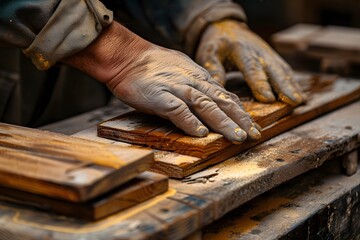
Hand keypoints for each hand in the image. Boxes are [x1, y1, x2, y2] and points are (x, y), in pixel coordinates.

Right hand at [63, 22, 260, 142]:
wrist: (127, 58)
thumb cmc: (153, 67)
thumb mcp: (182, 71)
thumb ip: (197, 84)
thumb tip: (211, 98)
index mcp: (199, 78)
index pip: (225, 96)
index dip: (240, 112)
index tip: (252, 125)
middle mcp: (193, 83)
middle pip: (222, 101)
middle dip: (240, 119)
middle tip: (255, 135)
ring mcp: (177, 89)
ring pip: (206, 106)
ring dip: (223, 122)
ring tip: (237, 137)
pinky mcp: (161, 97)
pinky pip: (178, 110)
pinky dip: (190, 122)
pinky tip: (201, 134)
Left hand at [196, 20, 303, 105]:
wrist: (227, 28)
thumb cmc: (216, 44)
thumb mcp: (208, 54)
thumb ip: (214, 69)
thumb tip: (217, 89)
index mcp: (241, 50)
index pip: (252, 68)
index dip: (260, 84)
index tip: (268, 98)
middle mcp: (258, 52)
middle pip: (273, 70)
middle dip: (284, 86)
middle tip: (293, 101)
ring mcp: (268, 54)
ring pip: (283, 70)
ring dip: (292, 86)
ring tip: (300, 101)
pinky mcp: (273, 58)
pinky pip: (285, 71)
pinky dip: (293, 83)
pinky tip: (300, 96)